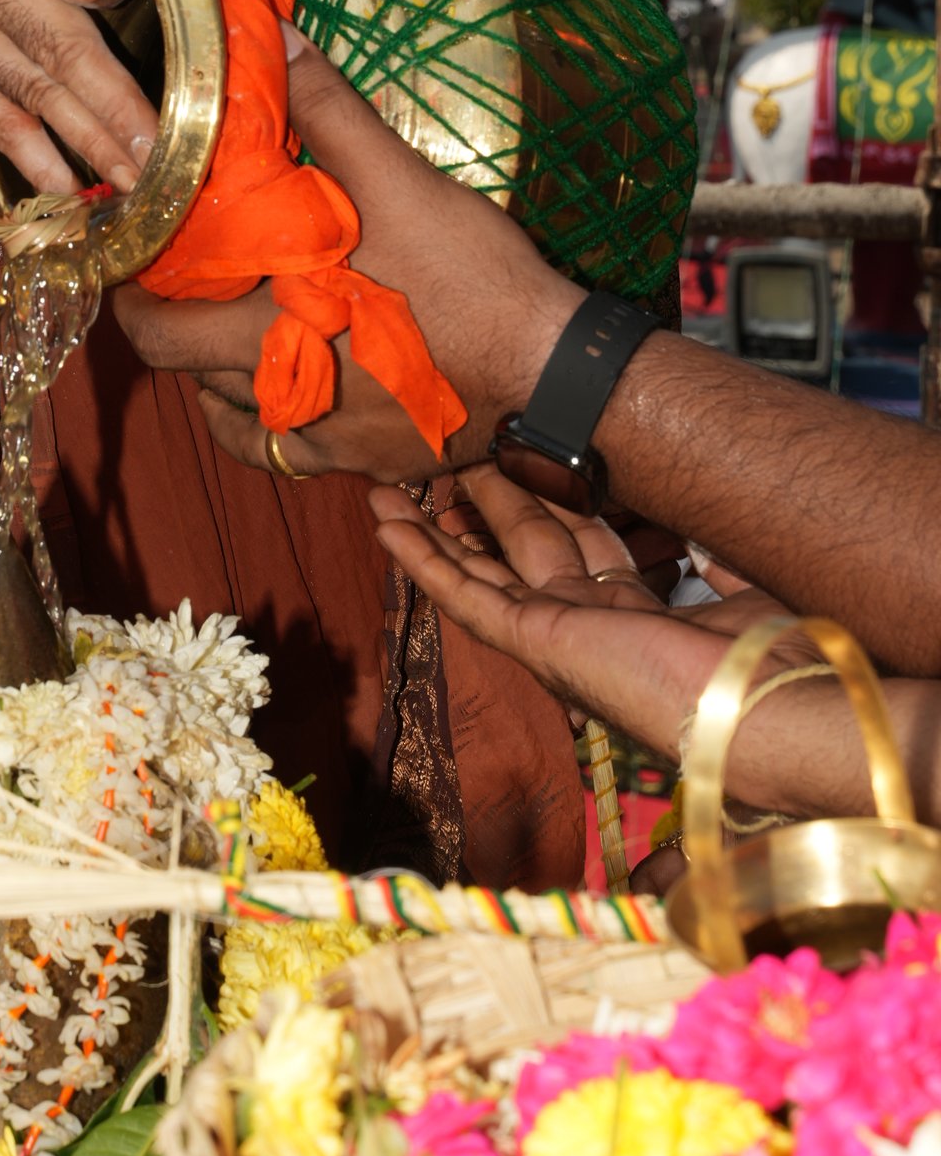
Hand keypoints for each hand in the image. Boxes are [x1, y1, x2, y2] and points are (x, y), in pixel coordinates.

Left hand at [111, 35, 580, 481]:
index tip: (130, 255)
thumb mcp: (398, 182)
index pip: (154, 332)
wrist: (551, 371)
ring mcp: (321, 440)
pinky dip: (271, 413)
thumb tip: (277, 40)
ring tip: (233, 312)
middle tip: (179, 274)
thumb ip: (329, 113)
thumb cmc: (469, 278)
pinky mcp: (362, 461)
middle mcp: (278, 399)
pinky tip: (290, 372)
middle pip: (184, 371)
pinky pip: (286, 447)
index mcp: (265, 336)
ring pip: (231, 409)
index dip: (129, 295)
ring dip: (218, 366)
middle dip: (173, 321)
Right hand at [371, 463, 783, 761]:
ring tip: (391, 488)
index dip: (552, 498)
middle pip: (524, 544)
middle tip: (456, 449)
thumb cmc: (767, 658)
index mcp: (640, 613)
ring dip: (436, 529)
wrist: (768, 706)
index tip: (528, 457)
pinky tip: (388, 526)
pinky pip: (467, 595)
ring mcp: (557, 635)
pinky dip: (424, 560)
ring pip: (482, 569)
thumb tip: (718, 511)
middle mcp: (590, 624)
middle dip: (488, 496)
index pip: (582, 544)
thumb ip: (723, 551)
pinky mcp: (536, 642)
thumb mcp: (747, 585)